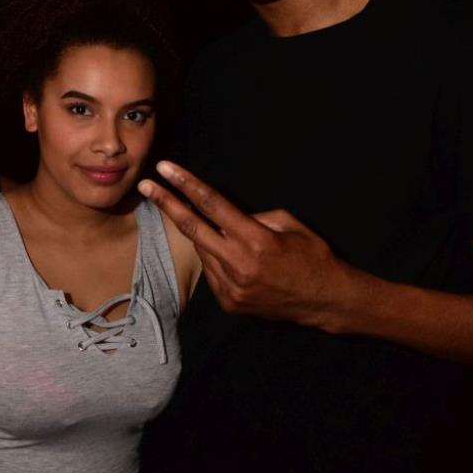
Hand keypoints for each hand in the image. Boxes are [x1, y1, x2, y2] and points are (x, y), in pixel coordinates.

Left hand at [138, 161, 353, 329]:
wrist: (326, 301)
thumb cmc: (313, 256)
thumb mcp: (289, 224)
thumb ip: (255, 216)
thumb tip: (229, 215)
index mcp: (256, 240)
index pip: (212, 205)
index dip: (186, 184)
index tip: (165, 169)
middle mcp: (239, 264)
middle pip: (192, 228)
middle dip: (166, 204)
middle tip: (146, 186)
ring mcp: (232, 288)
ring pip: (203, 251)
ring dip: (205, 237)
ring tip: (228, 237)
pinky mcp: (230, 303)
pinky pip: (212, 273)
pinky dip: (217, 260)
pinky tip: (235, 260)